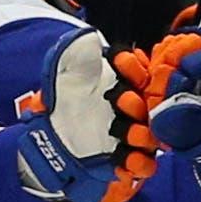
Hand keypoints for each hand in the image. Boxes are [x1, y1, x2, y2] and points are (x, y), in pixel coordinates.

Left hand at [17, 27, 157, 201]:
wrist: (50, 133)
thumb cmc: (63, 96)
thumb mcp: (66, 66)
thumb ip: (78, 51)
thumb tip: (90, 37)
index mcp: (124, 81)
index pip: (138, 71)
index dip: (133, 66)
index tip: (121, 63)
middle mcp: (134, 107)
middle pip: (148, 105)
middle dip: (138, 102)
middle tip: (124, 100)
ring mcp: (134, 133)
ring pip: (151, 135)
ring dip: (144, 135)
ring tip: (132, 135)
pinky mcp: (128, 159)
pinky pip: (142, 164)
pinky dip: (138, 163)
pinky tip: (129, 161)